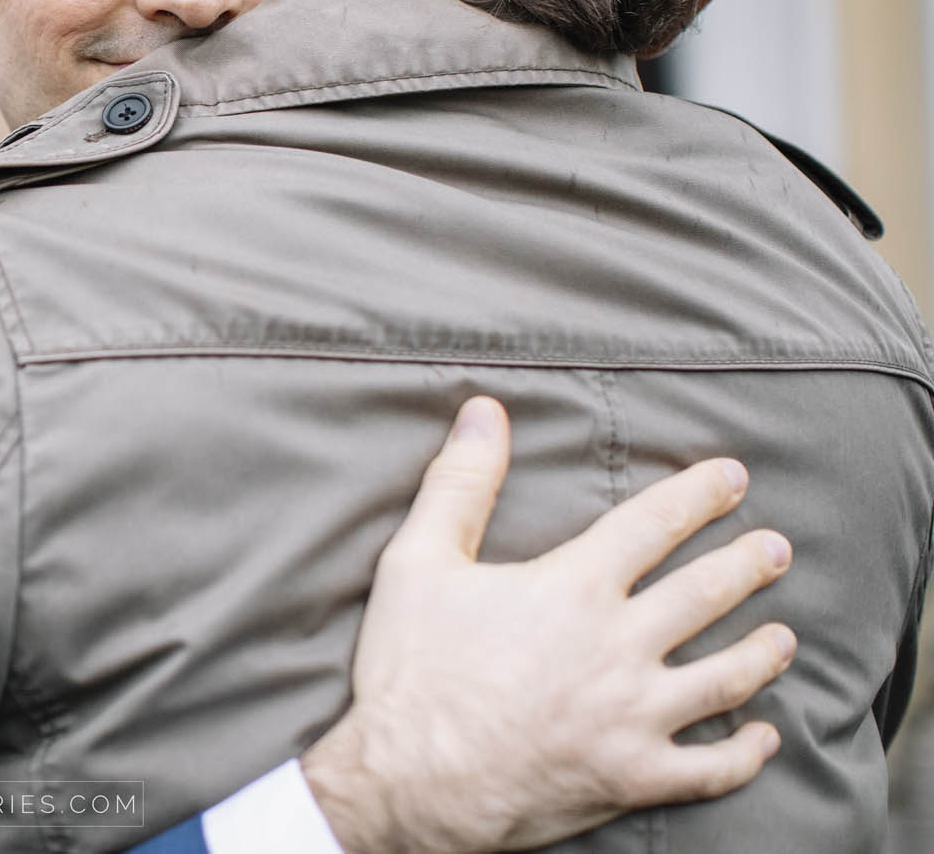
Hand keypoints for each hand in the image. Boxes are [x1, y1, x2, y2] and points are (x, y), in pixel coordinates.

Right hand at [303, 396, 793, 852]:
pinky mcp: (633, 777)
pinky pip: (712, 768)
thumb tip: (484, 411)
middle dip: (747, 565)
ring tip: (784, 635)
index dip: (697, 494)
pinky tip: (762, 737)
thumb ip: (459, 483)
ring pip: (724, 678)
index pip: (653, 524)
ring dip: (761, 652)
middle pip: (704, 594)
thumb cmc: (410, 671)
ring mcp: (634, 717)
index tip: (733, 476)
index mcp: (573, 589)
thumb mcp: (417, 561)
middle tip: (777, 549)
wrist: (410, 782)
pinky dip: (745, 752)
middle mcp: (619, 647)